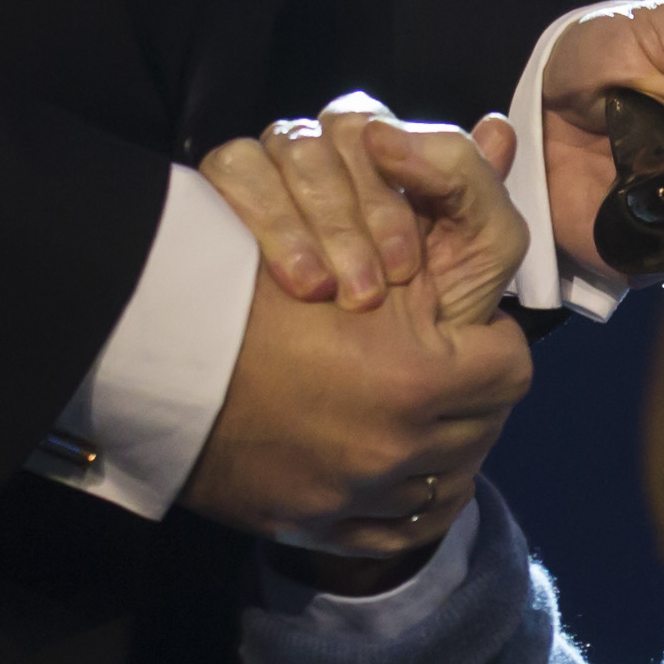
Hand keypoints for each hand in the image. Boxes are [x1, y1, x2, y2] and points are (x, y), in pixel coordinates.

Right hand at [181, 115, 532, 550]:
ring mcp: (355, 497)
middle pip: (486, 427)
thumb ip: (445, 188)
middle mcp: (395, 449)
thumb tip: (502, 134)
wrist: (154, 356)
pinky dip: (407, 500)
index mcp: (416, 378)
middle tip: (436, 365)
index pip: (510, 365)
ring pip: (449, 481)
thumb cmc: (249, 280)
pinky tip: (391, 468)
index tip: (455, 325)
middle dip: (470, 393)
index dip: (486, 339)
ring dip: (442, 445)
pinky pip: (402, 529)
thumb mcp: (351, 222)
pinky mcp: (318, 528)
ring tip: (413, 410)